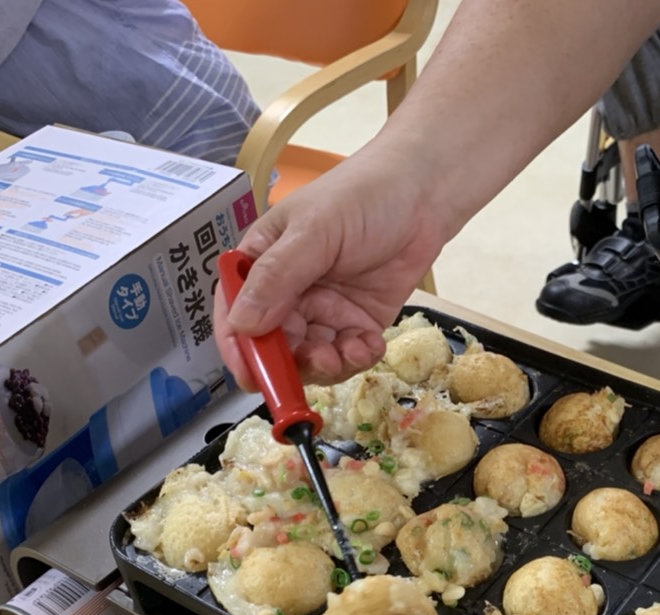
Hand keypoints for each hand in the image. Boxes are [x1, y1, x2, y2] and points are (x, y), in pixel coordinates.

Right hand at [216, 148, 449, 388]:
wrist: (423, 193)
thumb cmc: (361, 195)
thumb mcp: (313, 232)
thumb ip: (277, 278)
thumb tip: (244, 324)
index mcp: (262, 263)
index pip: (235, 313)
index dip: (239, 348)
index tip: (250, 375)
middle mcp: (288, 292)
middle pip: (274, 345)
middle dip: (291, 363)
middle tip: (317, 361)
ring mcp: (324, 310)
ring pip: (311, 358)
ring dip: (327, 365)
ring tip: (346, 352)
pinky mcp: (357, 322)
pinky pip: (348, 355)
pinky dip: (356, 357)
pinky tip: (369, 343)